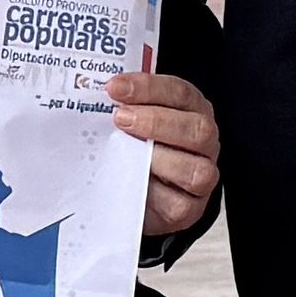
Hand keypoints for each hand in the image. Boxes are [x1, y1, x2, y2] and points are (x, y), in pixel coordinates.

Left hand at [115, 68, 221, 241]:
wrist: (138, 196)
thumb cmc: (137, 151)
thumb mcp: (133, 122)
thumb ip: (124, 107)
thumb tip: (93, 96)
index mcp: (191, 111)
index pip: (179, 93)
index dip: (148, 88)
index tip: (115, 88)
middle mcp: (202, 141)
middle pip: (197, 129)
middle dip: (156, 121)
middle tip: (120, 119)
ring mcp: (202, 175)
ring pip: (196, 170)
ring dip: (158, 160)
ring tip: (126, 155)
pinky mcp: (190, 208)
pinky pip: (179, 204)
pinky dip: (154, 194)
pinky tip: (133, 183)